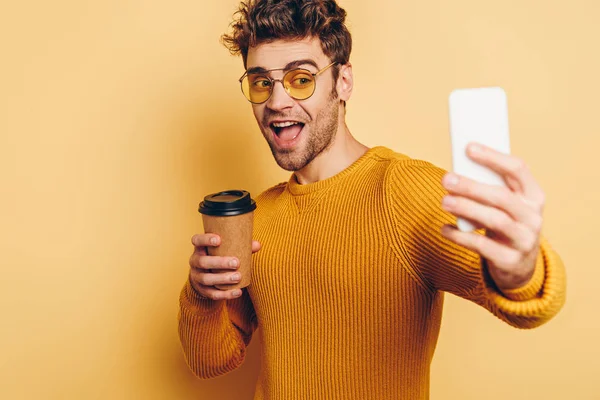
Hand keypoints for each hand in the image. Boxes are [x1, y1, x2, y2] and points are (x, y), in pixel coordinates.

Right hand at [188, 233, 261, 299]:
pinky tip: (237, 292)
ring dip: (223, 279)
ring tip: (238, 277)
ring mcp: (196, 277)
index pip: (197, 240)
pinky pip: (212, 294)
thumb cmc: (218, 257)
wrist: (204, 275)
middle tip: (237, 263)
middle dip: (220, 263)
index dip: (205, 239)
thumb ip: (240, 246)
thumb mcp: (224, 250)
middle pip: (203, 262)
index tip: (219, 239)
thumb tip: (258, 245)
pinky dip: (225, 294)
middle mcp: (194, 261)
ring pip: (206, 279)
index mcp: (199, 248)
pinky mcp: (202, 290)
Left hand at [440, 142, 545, 289]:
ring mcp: (524, 240)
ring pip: (494, 220)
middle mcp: (533, 216)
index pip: (518, 169)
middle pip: (501, 196)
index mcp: (534, 195)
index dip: (493, 157)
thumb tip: (456, 170)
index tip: (468, 148)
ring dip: (466, 208)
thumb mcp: (506, 205)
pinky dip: (460, 236)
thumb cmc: (506, 224)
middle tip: (446, 179)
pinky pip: (482, 245)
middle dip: (471, 186)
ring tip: (444, 201)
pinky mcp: (510, 260)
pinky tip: (445, 229)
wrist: (519, 266)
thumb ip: (490, 188)